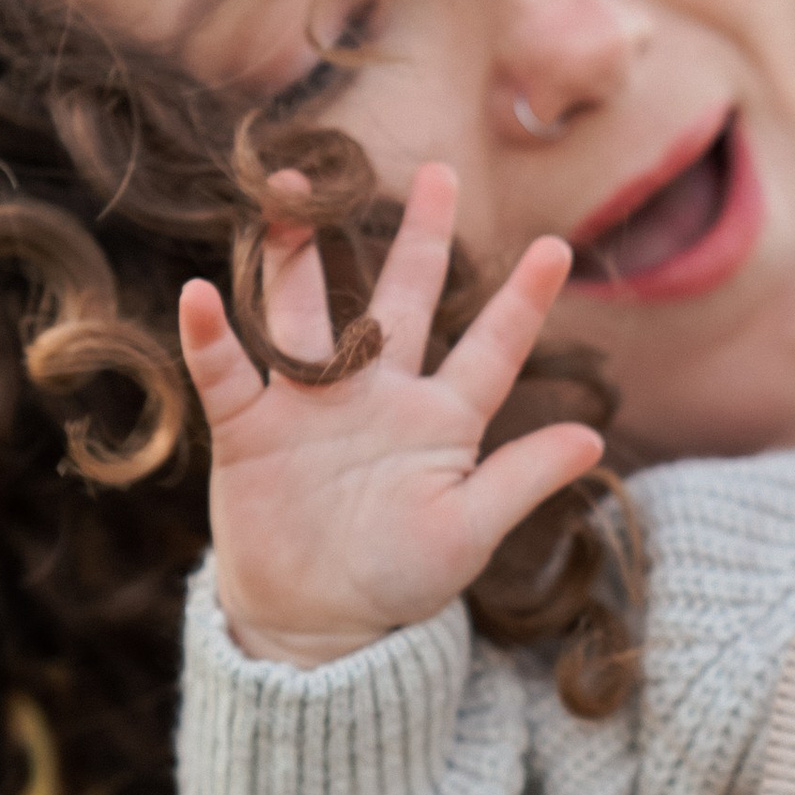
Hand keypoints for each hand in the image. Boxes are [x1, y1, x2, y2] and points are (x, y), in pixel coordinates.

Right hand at [178, 161, 603, 667]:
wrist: (318, 622)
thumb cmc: (401, 577)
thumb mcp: (467, 533)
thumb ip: (520, 480)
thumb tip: (593, 439)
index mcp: (441, 419)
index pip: (492, 350)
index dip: (521, 302)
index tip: (558, 247)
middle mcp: (379, 394)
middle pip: (401, 300)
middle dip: (419, 240)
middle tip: (440, 172)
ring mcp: (313, 403)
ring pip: (307, 312)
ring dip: (297, 254)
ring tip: (296, 188)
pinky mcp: (252, 427)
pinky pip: (228, 372)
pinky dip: (211, 337)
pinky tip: (201, 294)